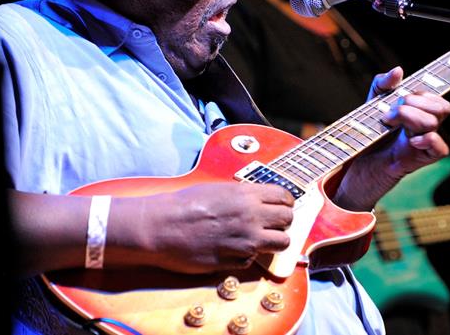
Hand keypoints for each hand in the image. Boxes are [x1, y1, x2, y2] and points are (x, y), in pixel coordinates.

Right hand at [142, 183, 293, 273]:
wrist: (160, 227)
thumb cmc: (183, 205)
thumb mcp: (218, 189)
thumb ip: (243, 195)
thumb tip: (261, 201)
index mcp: (247, 195)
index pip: (285, 197)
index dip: (285, 203)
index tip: (280, 207)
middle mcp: (252, 217)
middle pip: (288, 220)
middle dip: (282, 222)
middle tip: (271, 225)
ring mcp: (246, 241)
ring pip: (282, 243)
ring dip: (274, 242)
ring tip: (260, 240)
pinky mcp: (235, 261)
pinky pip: (254, 260)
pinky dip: (246, 257)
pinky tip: (232, 251)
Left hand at [336, 67, 449, 210]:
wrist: (359, 160)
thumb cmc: (370, 131)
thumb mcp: (373, 100)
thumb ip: (383, 82)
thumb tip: (399, 70)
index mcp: (421, 113)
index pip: (437, 99)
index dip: (422, 93)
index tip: (401, 96)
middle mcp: (427, 127)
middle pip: (442, 107)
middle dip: (413, 102)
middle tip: (391, 110)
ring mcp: (427, 143)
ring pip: (434, 122)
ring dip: (408, 116)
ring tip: (388, 121)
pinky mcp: (424, 158)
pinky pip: (440, 148)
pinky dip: (428, 140)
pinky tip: (411, 139)